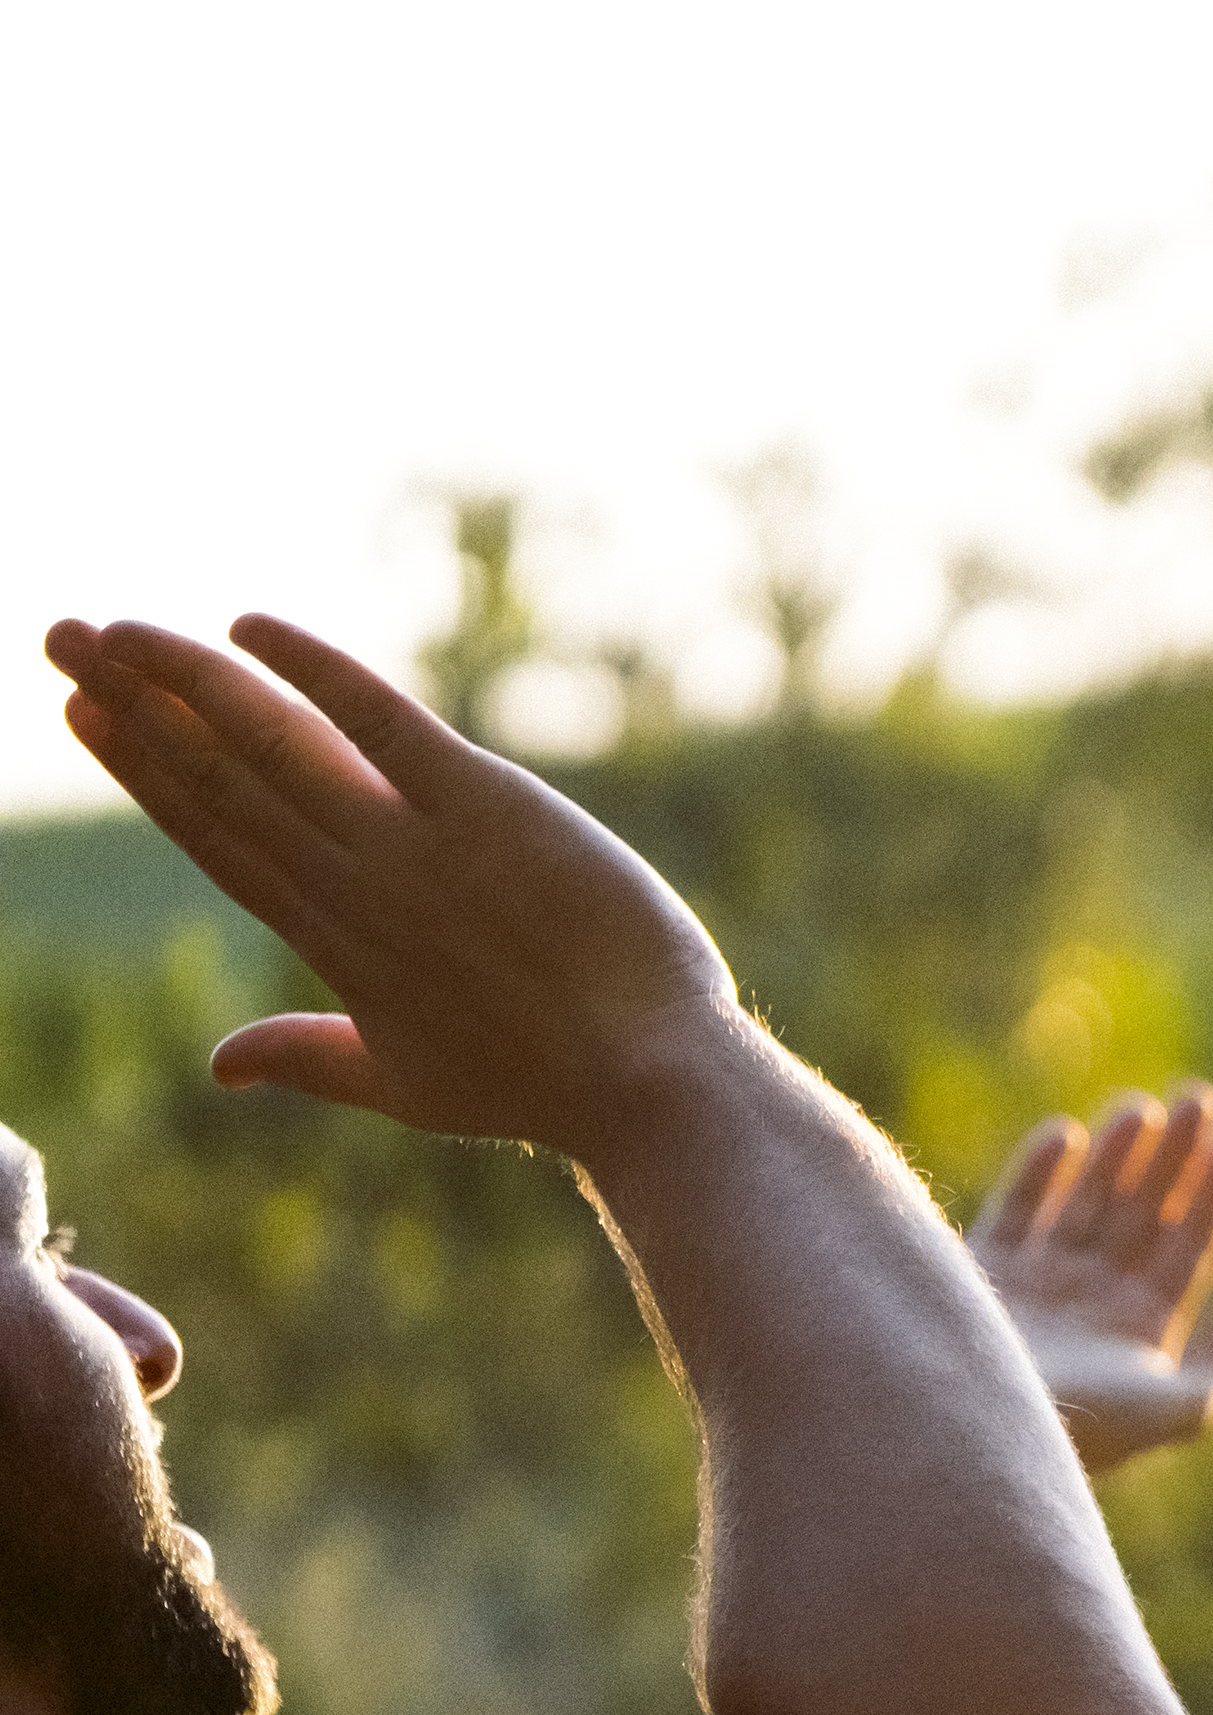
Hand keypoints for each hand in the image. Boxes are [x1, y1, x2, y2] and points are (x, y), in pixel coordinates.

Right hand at [43, 613, 746, 1159]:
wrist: (649, 1086)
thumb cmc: (544, 1088)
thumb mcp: (409, 1082)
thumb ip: (310, 1057)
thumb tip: (220, 1065)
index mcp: (332, 941)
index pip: (218, 837)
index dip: (147, 772)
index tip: (83, 712)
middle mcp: (356, 886)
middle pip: (222, 780)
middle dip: (137, 706)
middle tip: (62, 638)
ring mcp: (415, 847)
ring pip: (276, 748)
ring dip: (188, 682)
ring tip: (112, 632)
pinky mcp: (489, 810)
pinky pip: (385, 726)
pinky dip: (317, 675)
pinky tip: (250, 626)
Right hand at [970, 1082, 1212, 1473]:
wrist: (980, 1445)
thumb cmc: (1089, 1434)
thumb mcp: (1178, 1407)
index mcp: (1142, 1328)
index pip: (1189, 1246)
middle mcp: (1092, 1301)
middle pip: (1142, 1213)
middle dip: (1173, 1159)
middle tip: (1199, 1097)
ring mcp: (1036, 1285)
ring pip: (1085, 1202)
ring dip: (1115, 1155)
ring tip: (1142, 1108)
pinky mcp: (979, 1276)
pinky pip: (1013, 1211)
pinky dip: (1037, 1173)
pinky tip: (1066, 1134)